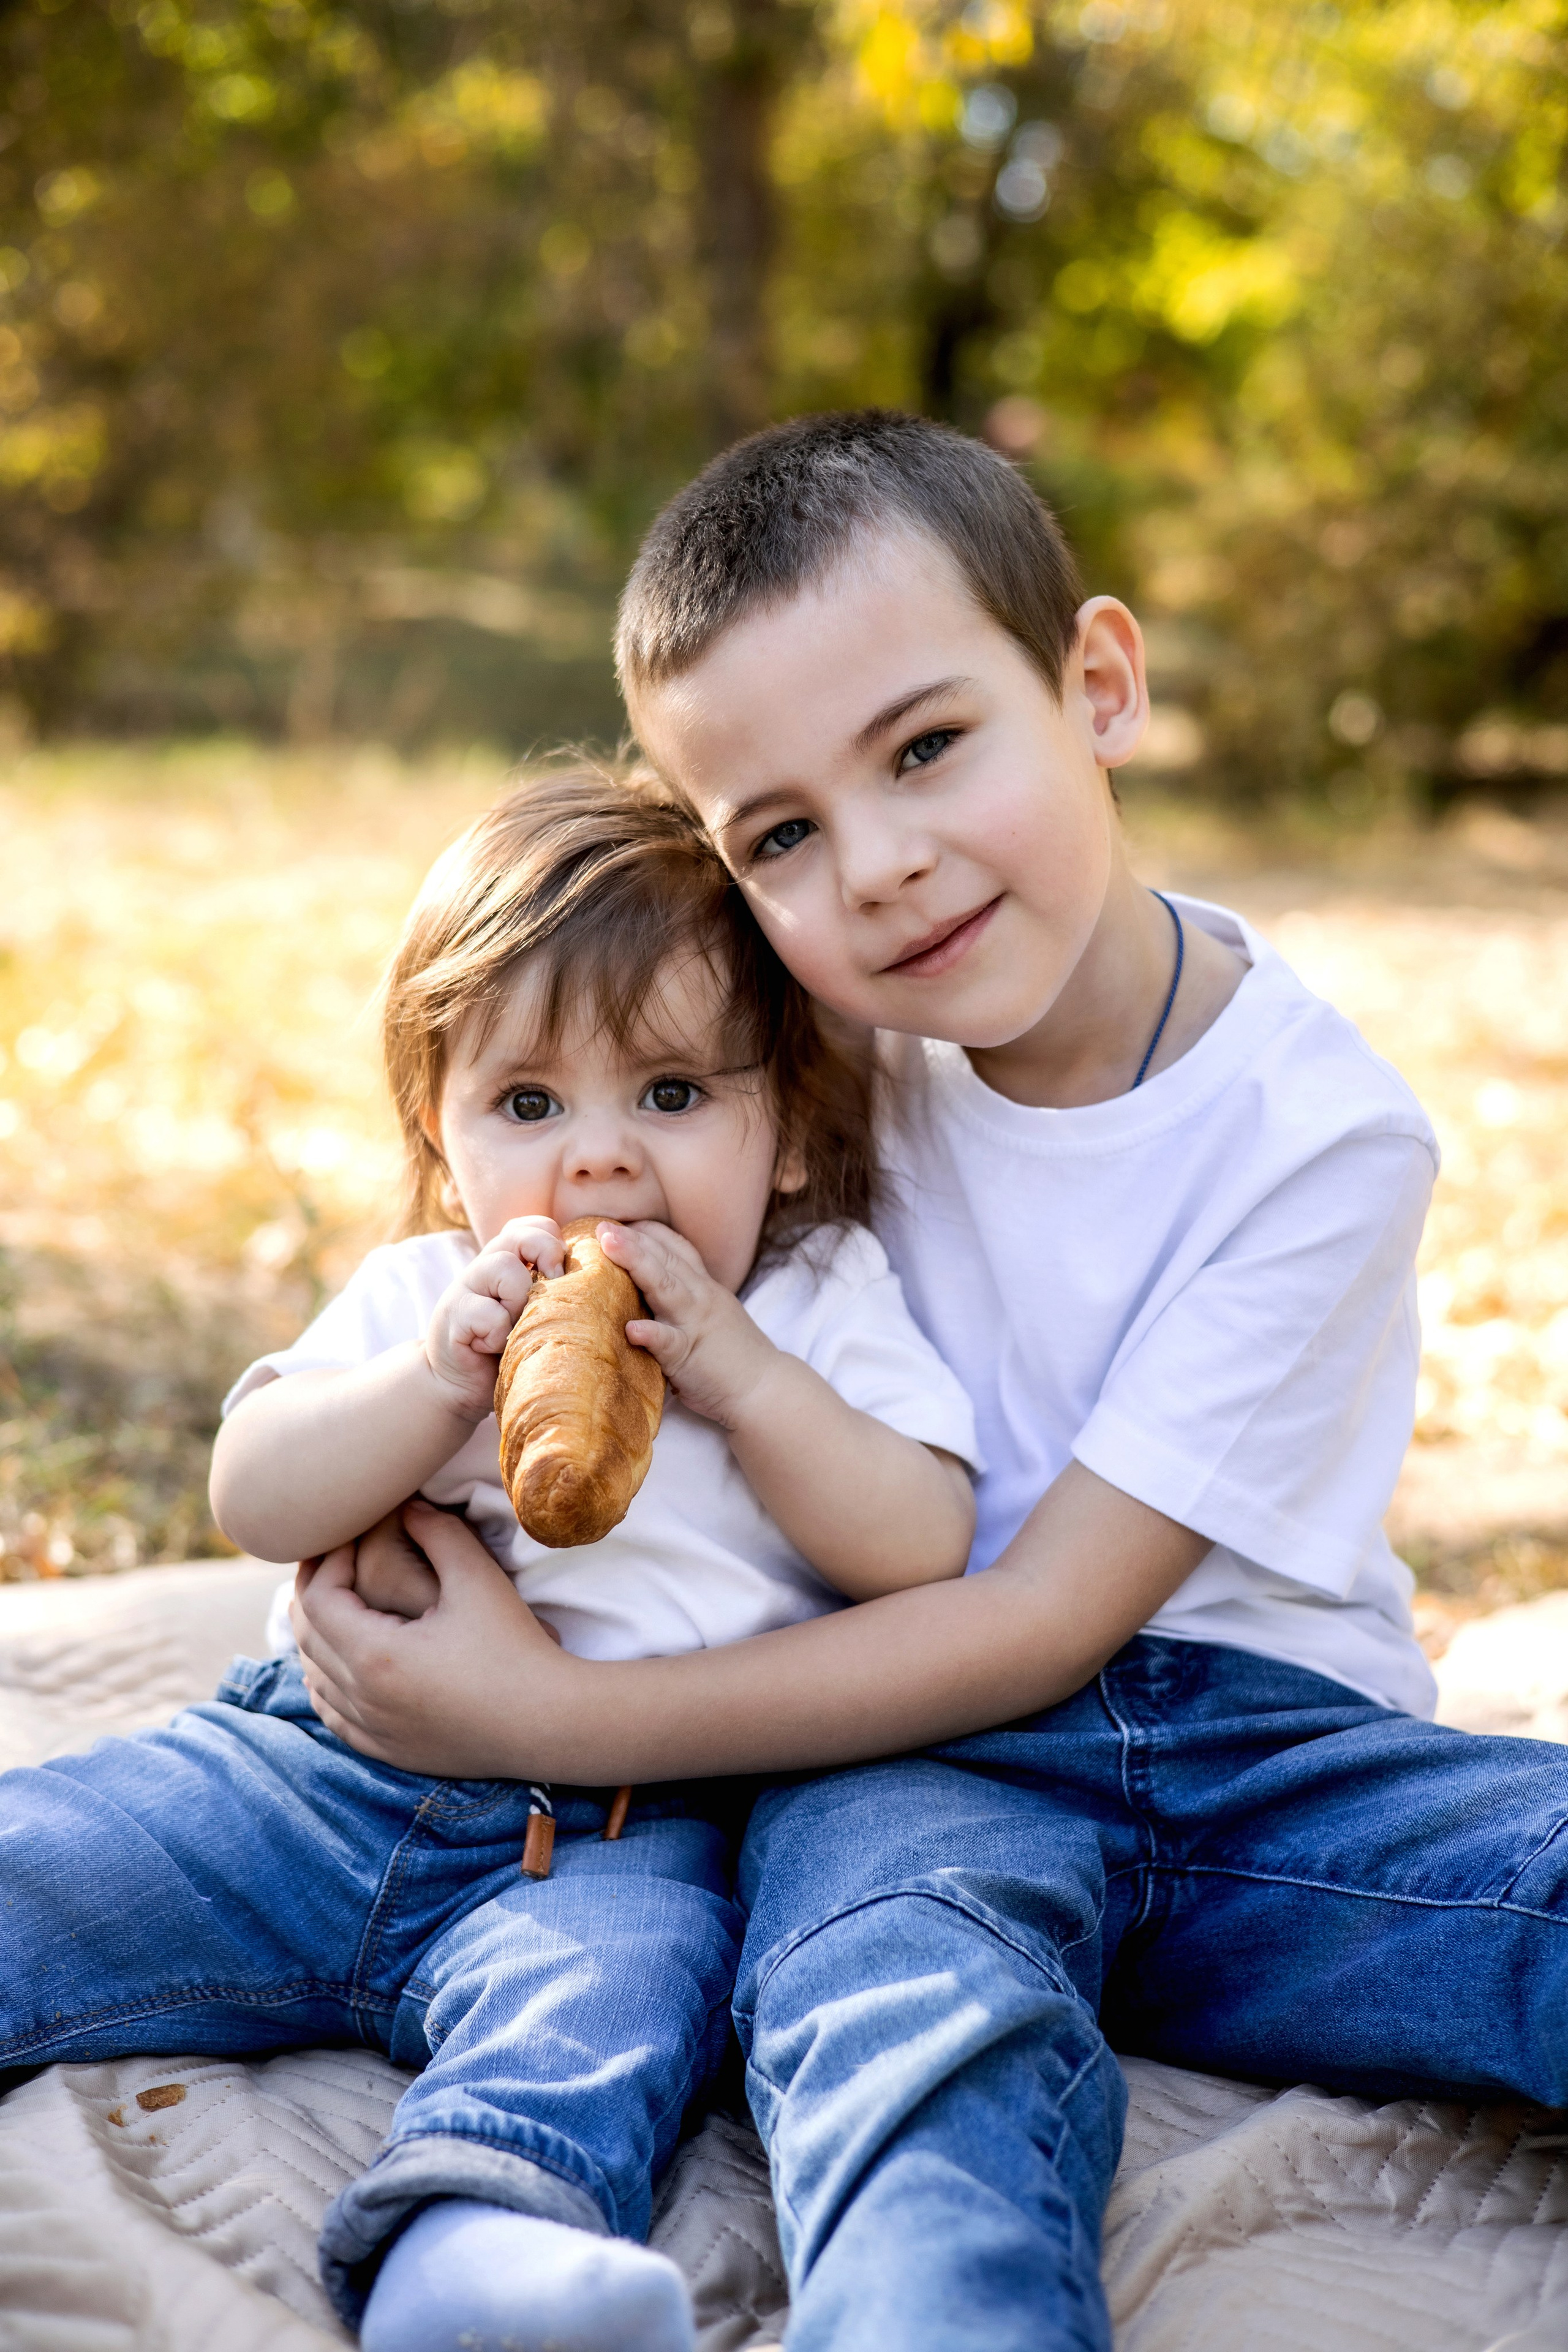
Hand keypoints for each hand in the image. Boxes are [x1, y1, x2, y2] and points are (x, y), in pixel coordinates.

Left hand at [292, 1499, 568, 1775]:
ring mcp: (374, 1730)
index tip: (352, 1539)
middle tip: (333, 1560)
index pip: (320, 1599)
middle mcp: (363, 1698)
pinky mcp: (390, 1751)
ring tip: (338, 1604)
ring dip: (317, 1637)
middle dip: (316, 1592)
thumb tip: (408, 1507)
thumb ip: (438, 1532)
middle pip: (309, 1637)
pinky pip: (334, 1716)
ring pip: (315, 1679)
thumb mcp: (477, 1578)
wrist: (549, 1722)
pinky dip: (326, 1685)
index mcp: (376, 1654)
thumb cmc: (516, 1647)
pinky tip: (338, 1668)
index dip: (327, 1562)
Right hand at [422, 1216, 565, 1419]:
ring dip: (520, 1302)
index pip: (535, 1226)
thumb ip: (552, 1293)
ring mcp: (465, 1288)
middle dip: (545, 1255)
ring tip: (516, 1328)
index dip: (554, 1241)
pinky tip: (493, 1348)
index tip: (561, 1275)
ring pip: (504, 1267)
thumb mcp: (533, 1315)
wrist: (459, 1383)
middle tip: (552, 1289)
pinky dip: (498, 1335)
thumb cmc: (507, 1348)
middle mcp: (484, 1266)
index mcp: (507, 1259)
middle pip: (519, 1235)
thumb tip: (593, 1283)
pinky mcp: (453, 1317)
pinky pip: (489, 1314)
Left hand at [597, 1219, 779, 1427]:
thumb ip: (683, 1300)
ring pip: (665, 1286)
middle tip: (602, 1225)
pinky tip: (631, 1329)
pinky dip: (651, 1333)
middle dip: (633, 1238)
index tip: (620, 1222)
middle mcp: (699, 1297)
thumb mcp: (711, 1315)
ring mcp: (694, 1324)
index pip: (676, 1249)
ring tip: (608, 1245)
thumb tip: (648, 1292)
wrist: (764, 1388)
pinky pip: (669, 1342)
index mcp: (703, 1288)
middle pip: (665, 1259)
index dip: (649, 1232)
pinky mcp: (689, 1356)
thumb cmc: (733, 1355)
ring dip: (636, 1262)